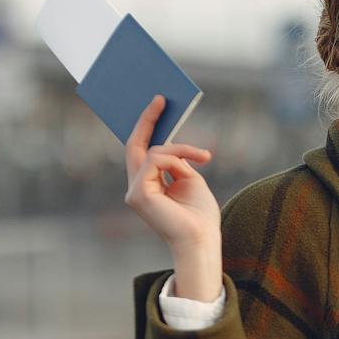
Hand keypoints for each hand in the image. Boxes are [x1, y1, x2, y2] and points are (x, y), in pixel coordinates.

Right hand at [122, 95, 220, 251]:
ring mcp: (135, 192)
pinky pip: (156, 161)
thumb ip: (179, 162)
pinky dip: (178, 160)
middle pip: (135, 146)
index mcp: (149, 185)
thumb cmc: (200, 216)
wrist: (202, 241)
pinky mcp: (138, 194)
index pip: (142, 152)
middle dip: (147, 120)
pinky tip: (194, 167)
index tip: (157, 106)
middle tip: (160, 98)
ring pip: (153, 152)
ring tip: (203, 156)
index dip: (147, 128)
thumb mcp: (191, 180)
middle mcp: (137, 188)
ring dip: (181, 150)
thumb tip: (171, 144)